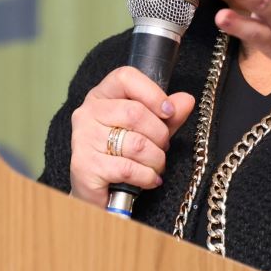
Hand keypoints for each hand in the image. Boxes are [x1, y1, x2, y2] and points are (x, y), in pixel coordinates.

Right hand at [68, 66, 195, 206]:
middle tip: (162, 147)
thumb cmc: (121, 156)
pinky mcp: (85, 166)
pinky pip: (128, 168)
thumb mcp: (149, 131)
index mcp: (101, 97)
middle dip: (159, 134)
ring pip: (135, 144)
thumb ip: (168, 116)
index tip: (168, 112)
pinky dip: (147, 177)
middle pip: (135, 112)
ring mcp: (83, 139)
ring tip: (156, 166)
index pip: (125, 77)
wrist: (95, 193)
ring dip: (156, 159)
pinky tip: (149, 179)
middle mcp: (87, 114)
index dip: (153, 93)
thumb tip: (186, 100)